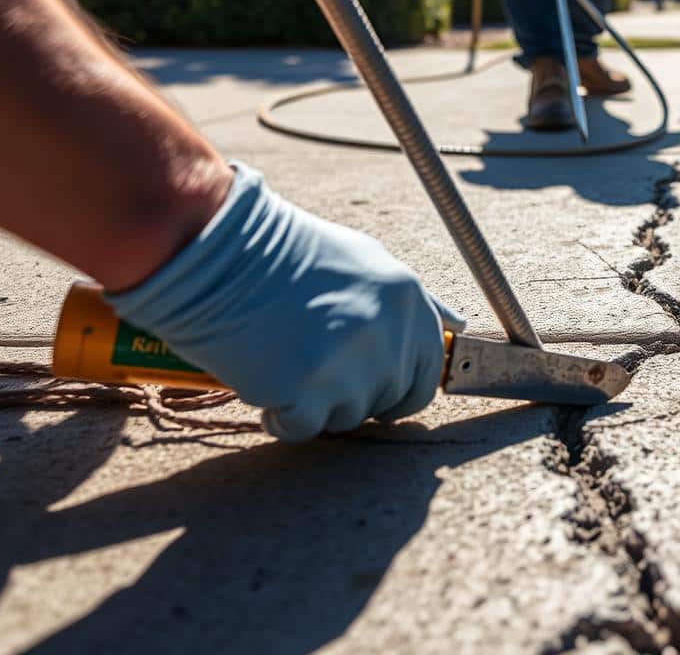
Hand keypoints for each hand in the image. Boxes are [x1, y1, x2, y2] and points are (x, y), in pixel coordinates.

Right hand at [106, 163, 464, 441]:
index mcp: (409, 303)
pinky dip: (280, 417)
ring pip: (345, 418)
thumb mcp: (369, 262)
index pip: (426, 375)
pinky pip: (301, 428)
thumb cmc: (288, 256)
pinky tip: (262, 377)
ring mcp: (351, 366)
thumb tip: (459, 327)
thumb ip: (416, 302)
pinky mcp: (307, 390)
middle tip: (315, 366)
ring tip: (286, 356)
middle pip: (388, 403)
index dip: (396, 388)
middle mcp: (390, 336)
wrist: (219, 250)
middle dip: (354, 396)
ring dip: (315, 403)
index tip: (369, 386)